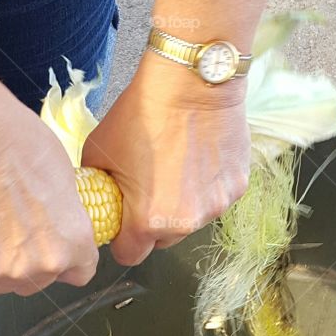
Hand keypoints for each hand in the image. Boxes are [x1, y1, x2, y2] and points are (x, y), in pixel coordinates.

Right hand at [0, 96, 97, 295]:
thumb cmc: (13, 142)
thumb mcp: (59, 172)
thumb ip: (61, 208)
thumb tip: (52, 214)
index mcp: (75, 240)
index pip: (81, 272)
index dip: (65, 262)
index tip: (50, 250)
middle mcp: (46, 264)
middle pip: (38, 281)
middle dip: (23, 264)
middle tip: (4, 232)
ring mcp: (9, 273)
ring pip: (0, 284)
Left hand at [82, 51, 250, 266]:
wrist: (191, 80)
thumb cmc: (141, 114)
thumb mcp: (99, 154)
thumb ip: (98, 191)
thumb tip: (100, 204)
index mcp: (148, 222)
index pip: (130, 255)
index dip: (123, 239)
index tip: (122, 220)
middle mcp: (185, 223)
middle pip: (163, 241)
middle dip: (154, 223)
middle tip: (150, 187)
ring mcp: (215, 207)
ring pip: (191, 220)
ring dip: (182, 205)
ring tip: (176, 166)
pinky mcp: (237, 188)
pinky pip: (215, 199)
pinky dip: (206, 186)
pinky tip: (199, 157)